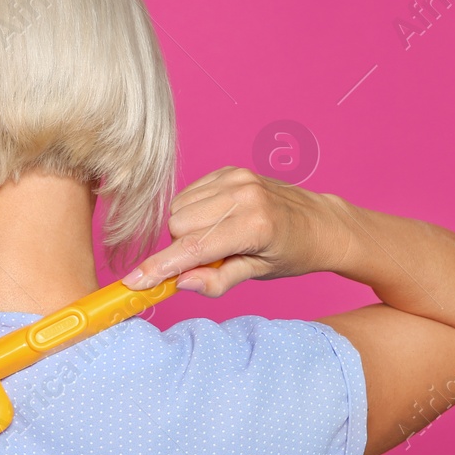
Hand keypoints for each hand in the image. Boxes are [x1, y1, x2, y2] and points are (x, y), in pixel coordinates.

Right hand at [122, 166, 347, 295]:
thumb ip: (219, 280)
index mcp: (254, 225)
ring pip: (178, 209)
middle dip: (182, 248)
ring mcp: (236, 178)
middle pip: (178, 225)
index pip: (194, 248)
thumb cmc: (292, 253)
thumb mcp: (259, 273)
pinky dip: (192, 213)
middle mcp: (243, 194)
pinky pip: (188, 195)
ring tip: (216, 240)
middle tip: (209, 259)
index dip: (160, 268)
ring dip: (186, 230)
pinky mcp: (229, 170)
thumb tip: (182, 283)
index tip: (134, 282)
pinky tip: (216, 222)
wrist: (319, 222)